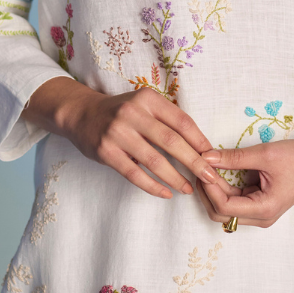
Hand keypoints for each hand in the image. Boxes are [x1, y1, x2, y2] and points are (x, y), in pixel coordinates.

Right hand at [22, 76, 226, 200]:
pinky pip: (134, 174)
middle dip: (194, 162)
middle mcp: (133, 113)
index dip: (199, 140)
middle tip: (209, 177)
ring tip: (188, 189)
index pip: (181, 121)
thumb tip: (200, 146)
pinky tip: (165, 193)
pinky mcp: (106, 152)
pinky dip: (152, 186)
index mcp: (148, 98)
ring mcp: (118, 132)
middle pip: (171, 141)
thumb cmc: (121, 112)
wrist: (81, 114)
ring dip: (175, 178)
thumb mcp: (144, 105)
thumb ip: (167, 120)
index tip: (213, 157)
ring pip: (154, 160)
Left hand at [195, 136, 293, 227]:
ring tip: (206, 166)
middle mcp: (261, 217)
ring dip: (213, 189)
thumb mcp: (264, 154)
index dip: (209, 187)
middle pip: (221, 213)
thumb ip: (233, 157)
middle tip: (199, 166)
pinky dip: (223, 187)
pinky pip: (234, 200)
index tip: (202, 166)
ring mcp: (260, 212)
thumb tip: (206, 157)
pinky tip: (216, 170)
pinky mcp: (259, 204)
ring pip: (225, 208)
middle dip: (207, 191)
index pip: (224, 207)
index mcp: (265, 209)